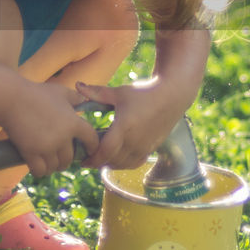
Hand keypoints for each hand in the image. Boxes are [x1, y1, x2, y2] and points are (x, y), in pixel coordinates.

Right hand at [0, 80, 99, 176]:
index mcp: (73, 122)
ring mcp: (47, 147)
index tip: (89, 150)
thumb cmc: (36, 93)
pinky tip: (38, 167)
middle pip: (70, 158)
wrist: (12, 98)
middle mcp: (63, 137)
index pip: (91, 140)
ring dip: (53, 166)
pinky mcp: (31, 153)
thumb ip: (75, 97)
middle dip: (66, 159)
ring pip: (56, 166)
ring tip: (49, 163)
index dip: (92, 147)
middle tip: (60, 158)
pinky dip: (40, 171)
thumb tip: (83, 99)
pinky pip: (40, 171)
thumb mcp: (60, 91)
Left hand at [74, 79, 188, 169]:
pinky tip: (118, 158)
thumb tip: (77, 85)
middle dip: (98, 162)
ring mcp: (144, 146)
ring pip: (123, 164)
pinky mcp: (151, 148)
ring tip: (101, 158)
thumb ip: (97, 92)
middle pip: (112, 160)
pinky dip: (124, 163)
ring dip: (111, 163)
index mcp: (124, 127)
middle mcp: (134, 140)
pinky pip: (134, 162)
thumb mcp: (119, 92)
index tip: (82, 159)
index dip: (93, 158)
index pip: (105, 151)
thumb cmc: (143, 92)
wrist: (172, 95)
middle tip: (88, 158)